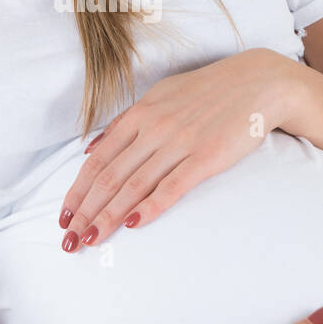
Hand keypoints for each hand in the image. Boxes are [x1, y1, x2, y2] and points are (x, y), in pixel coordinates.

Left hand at [58, 47, 301, 251]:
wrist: (258, 82)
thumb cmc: (208, 91)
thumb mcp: (161, 95)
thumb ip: (126, 122)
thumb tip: (91, 148)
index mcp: (140, 114)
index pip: (98, 161)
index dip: (77, 192)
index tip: (64, 217)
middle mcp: (153, 128)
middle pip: (109, 177)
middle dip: (85, 212)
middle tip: (69, 240)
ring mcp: (179, 142)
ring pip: (134, 185)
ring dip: (108, 216)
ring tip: (91, 239)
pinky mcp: (206, 157)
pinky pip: (172, 186)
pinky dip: (150, 206)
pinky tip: (133, 225)